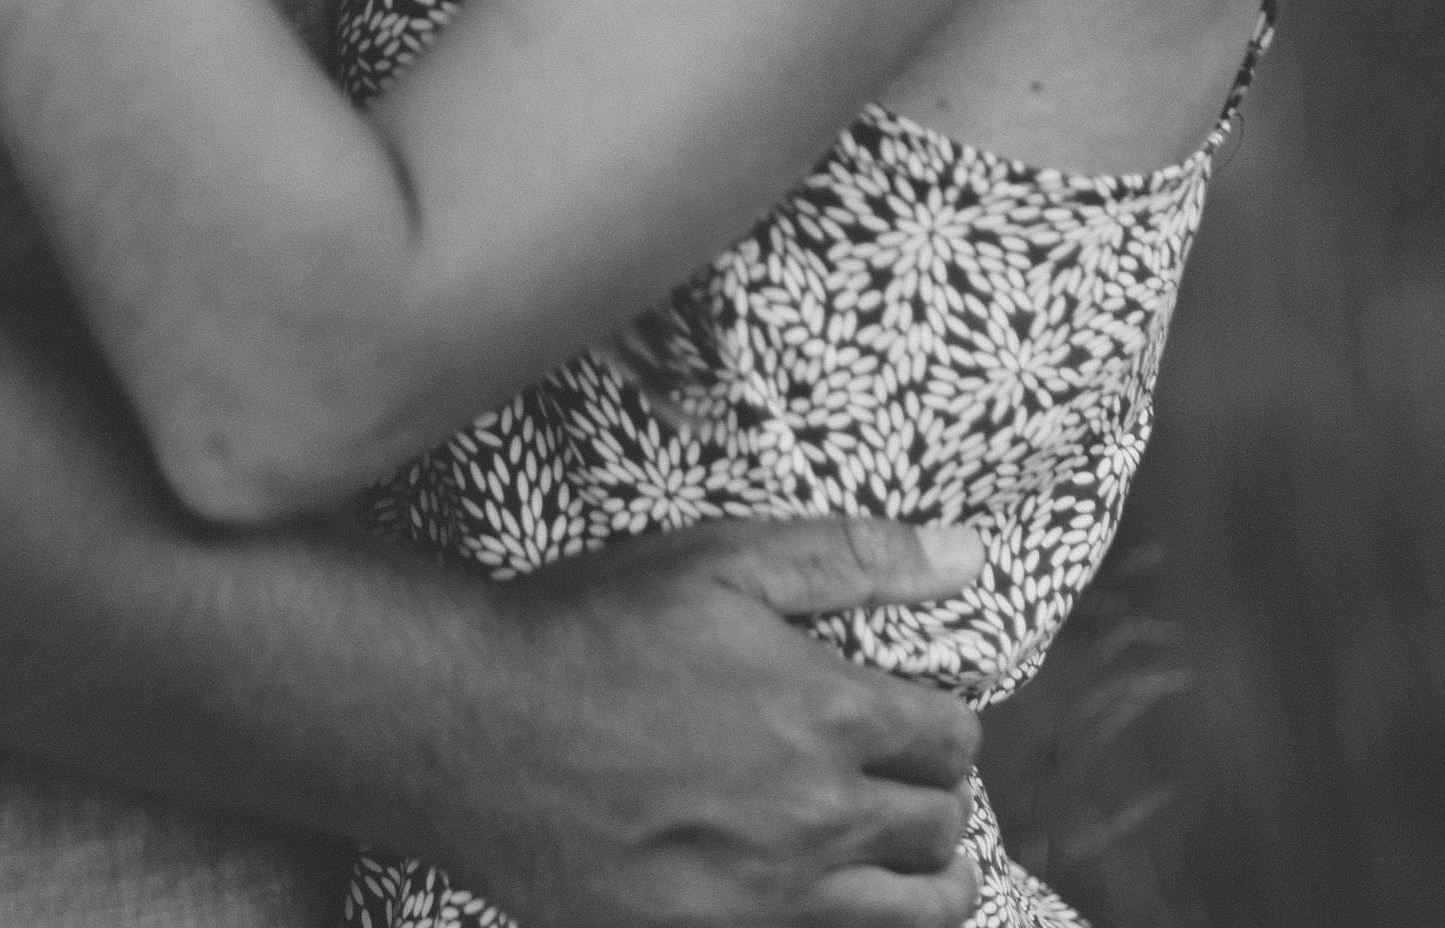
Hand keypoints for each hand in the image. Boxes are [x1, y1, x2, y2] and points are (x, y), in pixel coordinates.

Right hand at [436, 516, 981, 927]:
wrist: (476, 730)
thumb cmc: (596, 627)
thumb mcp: (720, 559)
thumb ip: (851, 557)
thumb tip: (968, 552)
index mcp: (830, 715)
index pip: (953, 739)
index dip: (947, 721)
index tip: (921, 712)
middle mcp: (819, 819)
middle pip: (941, 830)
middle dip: (938, 797)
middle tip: (908, 776)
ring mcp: (770, 895)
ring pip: (910, 911)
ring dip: (927, 879)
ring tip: (910, 856)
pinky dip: (844, 916)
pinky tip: (818, 887)